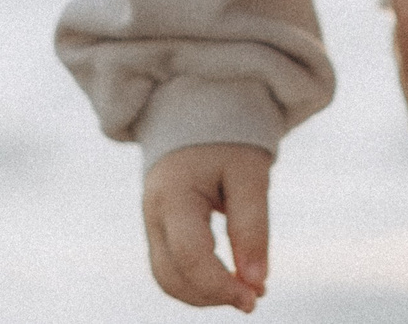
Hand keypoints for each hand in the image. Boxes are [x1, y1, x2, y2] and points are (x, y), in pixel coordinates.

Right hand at [143, 142, 271, 310]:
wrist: (199, 111)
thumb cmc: (229, 138)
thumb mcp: (250, 174)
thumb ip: (252, 226)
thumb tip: (256, 282)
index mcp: (173, 193)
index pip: (190, 257)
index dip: (221, 285)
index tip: (256, 296)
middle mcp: (153, 212)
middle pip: (170, 276)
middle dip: (212, 295)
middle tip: (254, 296)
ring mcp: (151, 221)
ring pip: (166, 278)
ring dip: (204, 293)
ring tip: (245, 289)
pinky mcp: (159, 227)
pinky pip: (171, 266)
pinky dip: (198, 280)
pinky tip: (229, 277)